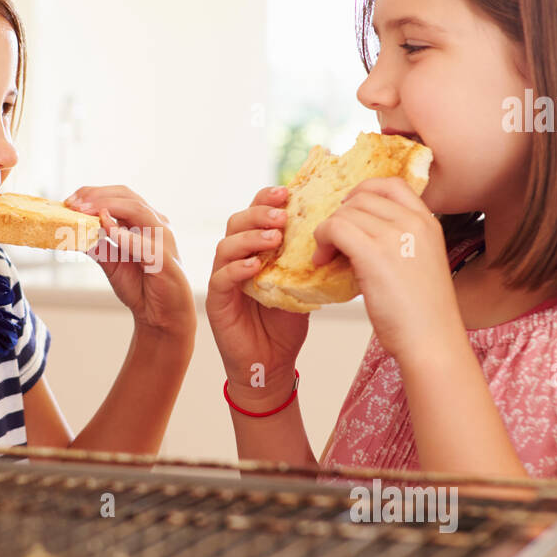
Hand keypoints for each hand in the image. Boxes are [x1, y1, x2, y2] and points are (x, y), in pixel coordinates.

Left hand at [65, 185, 195, 339]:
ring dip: (109, 207)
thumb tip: (72, 230)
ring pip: (138, 211)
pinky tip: (108, 230)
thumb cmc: (140, 286)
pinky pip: (145, 245)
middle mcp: (157, 225)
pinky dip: (127, 236)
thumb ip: (96, 243)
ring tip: (84, 212)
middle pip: (128, 196)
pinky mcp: (165, 261)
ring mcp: (163, 241)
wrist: (160, 315)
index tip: (69, 200)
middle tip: (73, 203)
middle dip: (98, 196)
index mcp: (145, 221)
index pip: (120, 195)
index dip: (94, 193)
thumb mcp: (111, 261)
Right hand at [206, 185, 308, 407]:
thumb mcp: (302, 285)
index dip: (267, 199)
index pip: (256, 213)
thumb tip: (338, 231)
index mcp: (256, 249)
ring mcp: (223, 279)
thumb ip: (307, 259)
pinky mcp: (217, 302)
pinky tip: (255, 267)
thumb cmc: (286, 324)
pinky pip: (220, 278)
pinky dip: (237, 269)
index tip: (288, 192)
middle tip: (282, 215)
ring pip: (226, 246)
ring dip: (250, 238)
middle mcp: (236, 258)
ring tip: (274, 239)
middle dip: (259, 213)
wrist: (272, 364)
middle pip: (237, 222)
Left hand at [311, 176, 460, 361]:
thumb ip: (397, 241)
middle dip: (341, 216)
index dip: (363, 192)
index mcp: (428, 222)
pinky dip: (322, 241)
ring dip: (328, 231)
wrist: (432, 341)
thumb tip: (357, 234)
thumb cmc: (422, 314)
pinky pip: (335, 228)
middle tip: (333, 242)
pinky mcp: (374, 254)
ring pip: (345, 213)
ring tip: (326, 256)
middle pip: (362, 197)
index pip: (391, 184)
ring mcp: (395, 236)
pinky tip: (322, 261)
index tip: (349, 212)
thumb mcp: (419, 263)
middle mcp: (413, 222)